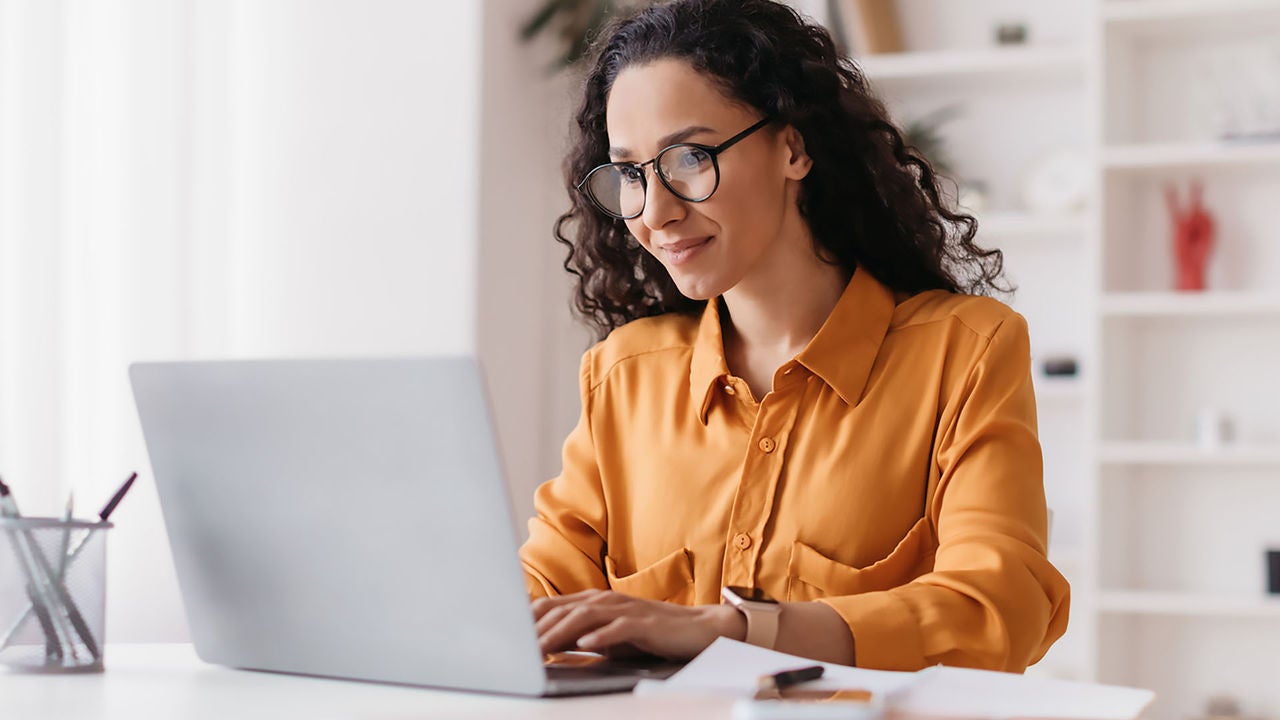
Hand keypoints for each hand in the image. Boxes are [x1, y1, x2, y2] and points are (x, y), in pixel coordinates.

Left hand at [532, 589, 745, 660]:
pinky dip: (599, 636)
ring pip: (584, 617)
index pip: (551, 606)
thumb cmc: (651, 634)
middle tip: (513, 649)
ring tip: (539, 648)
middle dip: (535, 630)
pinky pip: (618, 628)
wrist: (698, 629)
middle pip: (562, 610)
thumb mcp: (609, 635)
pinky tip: (584, 645)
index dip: (526, 621)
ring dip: (559, 633)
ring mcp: (625, 609)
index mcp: (594, 601)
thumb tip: (546, 645)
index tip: (503, 637)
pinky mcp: (644, 622)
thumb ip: (580, 635)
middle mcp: (606, 600)